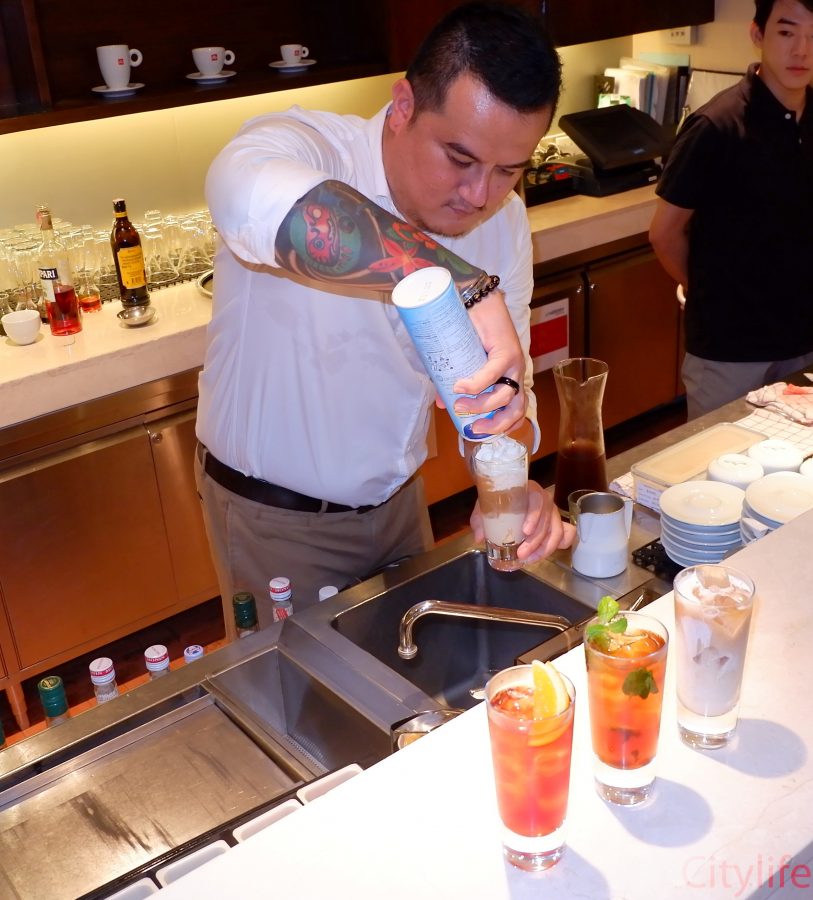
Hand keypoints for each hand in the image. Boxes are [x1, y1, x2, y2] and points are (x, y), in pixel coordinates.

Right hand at [451, 291, 526, 435]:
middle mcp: (516, 373)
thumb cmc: (468, 332)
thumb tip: (442, 404)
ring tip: (458, 403)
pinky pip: (494, 373)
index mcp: (509, 380)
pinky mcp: (507, 350)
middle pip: (515, 410)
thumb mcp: (460, 364)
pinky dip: (477, 383)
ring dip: (481, 404)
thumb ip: (452, 385)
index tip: (480, 432)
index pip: (515, 412)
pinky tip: (461, 387)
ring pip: (505, 395)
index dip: (502, 427)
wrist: (474, 301)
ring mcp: (514, 363)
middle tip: (472, 427)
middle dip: (495, 424)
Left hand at [470, 481, 574, 562]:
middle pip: (548, 520)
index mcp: (529, 490)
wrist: (504, 493)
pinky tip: (544, 554)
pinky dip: (559, 545)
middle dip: (536, 540)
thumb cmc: (498, 498)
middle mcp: (545, 500)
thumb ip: (480, 518)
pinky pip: (566, 534)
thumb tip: (480, 537)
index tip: (525, 531)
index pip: (538, 501)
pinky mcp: (556, 524)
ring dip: (544, 548)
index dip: (534, 516)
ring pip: (557, 531)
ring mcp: (552, 513)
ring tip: (529, 559)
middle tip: (521, 554)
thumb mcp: (486, 504)